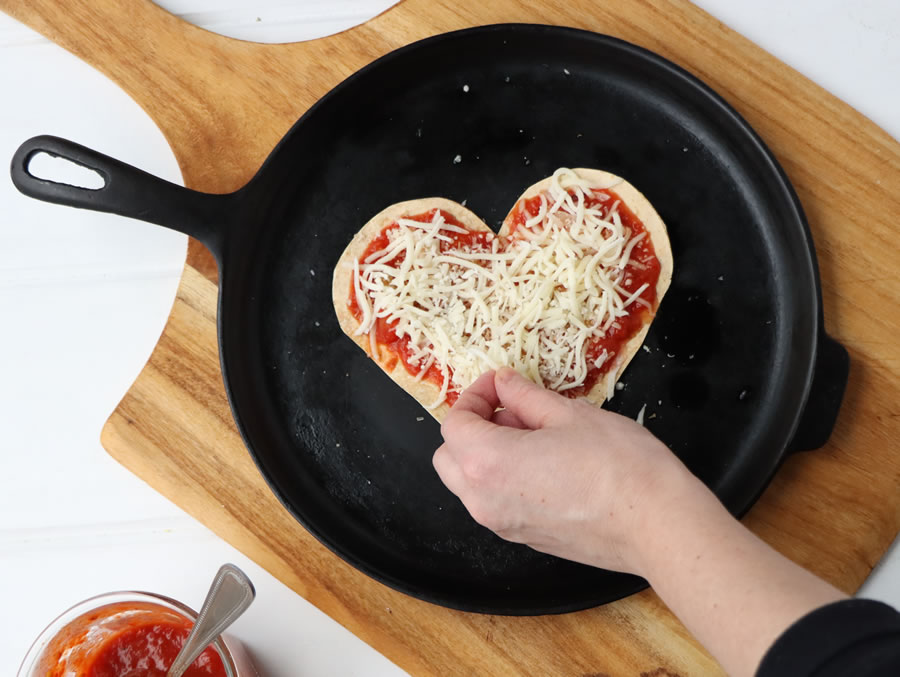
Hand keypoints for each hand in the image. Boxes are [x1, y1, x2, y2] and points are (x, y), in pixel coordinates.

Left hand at [433, 367, 700, 574]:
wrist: (657, 525)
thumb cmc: (619, 465)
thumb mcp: (569, 414)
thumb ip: (526, 397)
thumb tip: (504, 383)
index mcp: (487, 462)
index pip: (454, 423)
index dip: (474, 395)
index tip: (500, 384)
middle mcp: (484, 500)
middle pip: (449, 457)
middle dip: (471, 427)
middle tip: (510, 409)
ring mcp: (503, 525)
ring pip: (469, 484)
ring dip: (484, 455)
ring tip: (532, 435)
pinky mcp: (525, 540)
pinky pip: (494, 504)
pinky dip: (502, 479)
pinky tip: (543, 464)